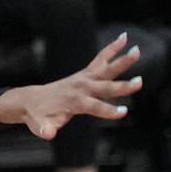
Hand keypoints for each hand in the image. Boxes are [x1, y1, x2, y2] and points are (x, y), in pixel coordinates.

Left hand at [0, 33, 142, 140]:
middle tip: (139, 82)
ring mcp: (84, 78)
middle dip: (122, 87)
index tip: (123, 112)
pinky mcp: (85, 73)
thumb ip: (44, 129)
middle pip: (105, 87)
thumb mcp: (39, 125)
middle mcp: (81, 88)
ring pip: (106, 68)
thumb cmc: (38, 116)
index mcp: (74, 102)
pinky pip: (101, 58)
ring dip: (122, 60)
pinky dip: (112, 48)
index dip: (108, 111)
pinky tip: (124, 37)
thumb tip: (48, 134)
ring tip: (137, 50)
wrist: (31, 100)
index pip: (94, 107)